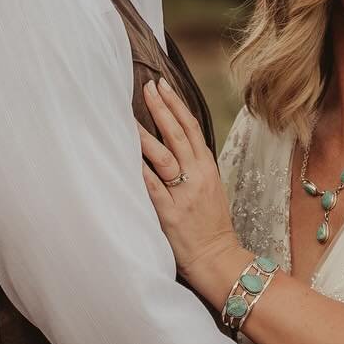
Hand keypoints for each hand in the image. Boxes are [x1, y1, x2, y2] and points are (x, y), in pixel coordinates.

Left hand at [139, 78, 243, 300]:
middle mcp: (197, 176)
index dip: (176, 104)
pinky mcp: (169, 213)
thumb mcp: (209, 189)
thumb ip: (193, 167)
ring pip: (164, 155)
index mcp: (207, 168)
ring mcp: (183, 194)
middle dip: (161, 107)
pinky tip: (125, 154)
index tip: (163, 85)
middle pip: (178, 134)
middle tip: (146, 86)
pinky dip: (139, 169)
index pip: (192, 128)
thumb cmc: (210, 226)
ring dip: (145, 134)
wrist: (218, 258)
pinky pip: (151, 186)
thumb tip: (173, 145)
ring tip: (128, 116)